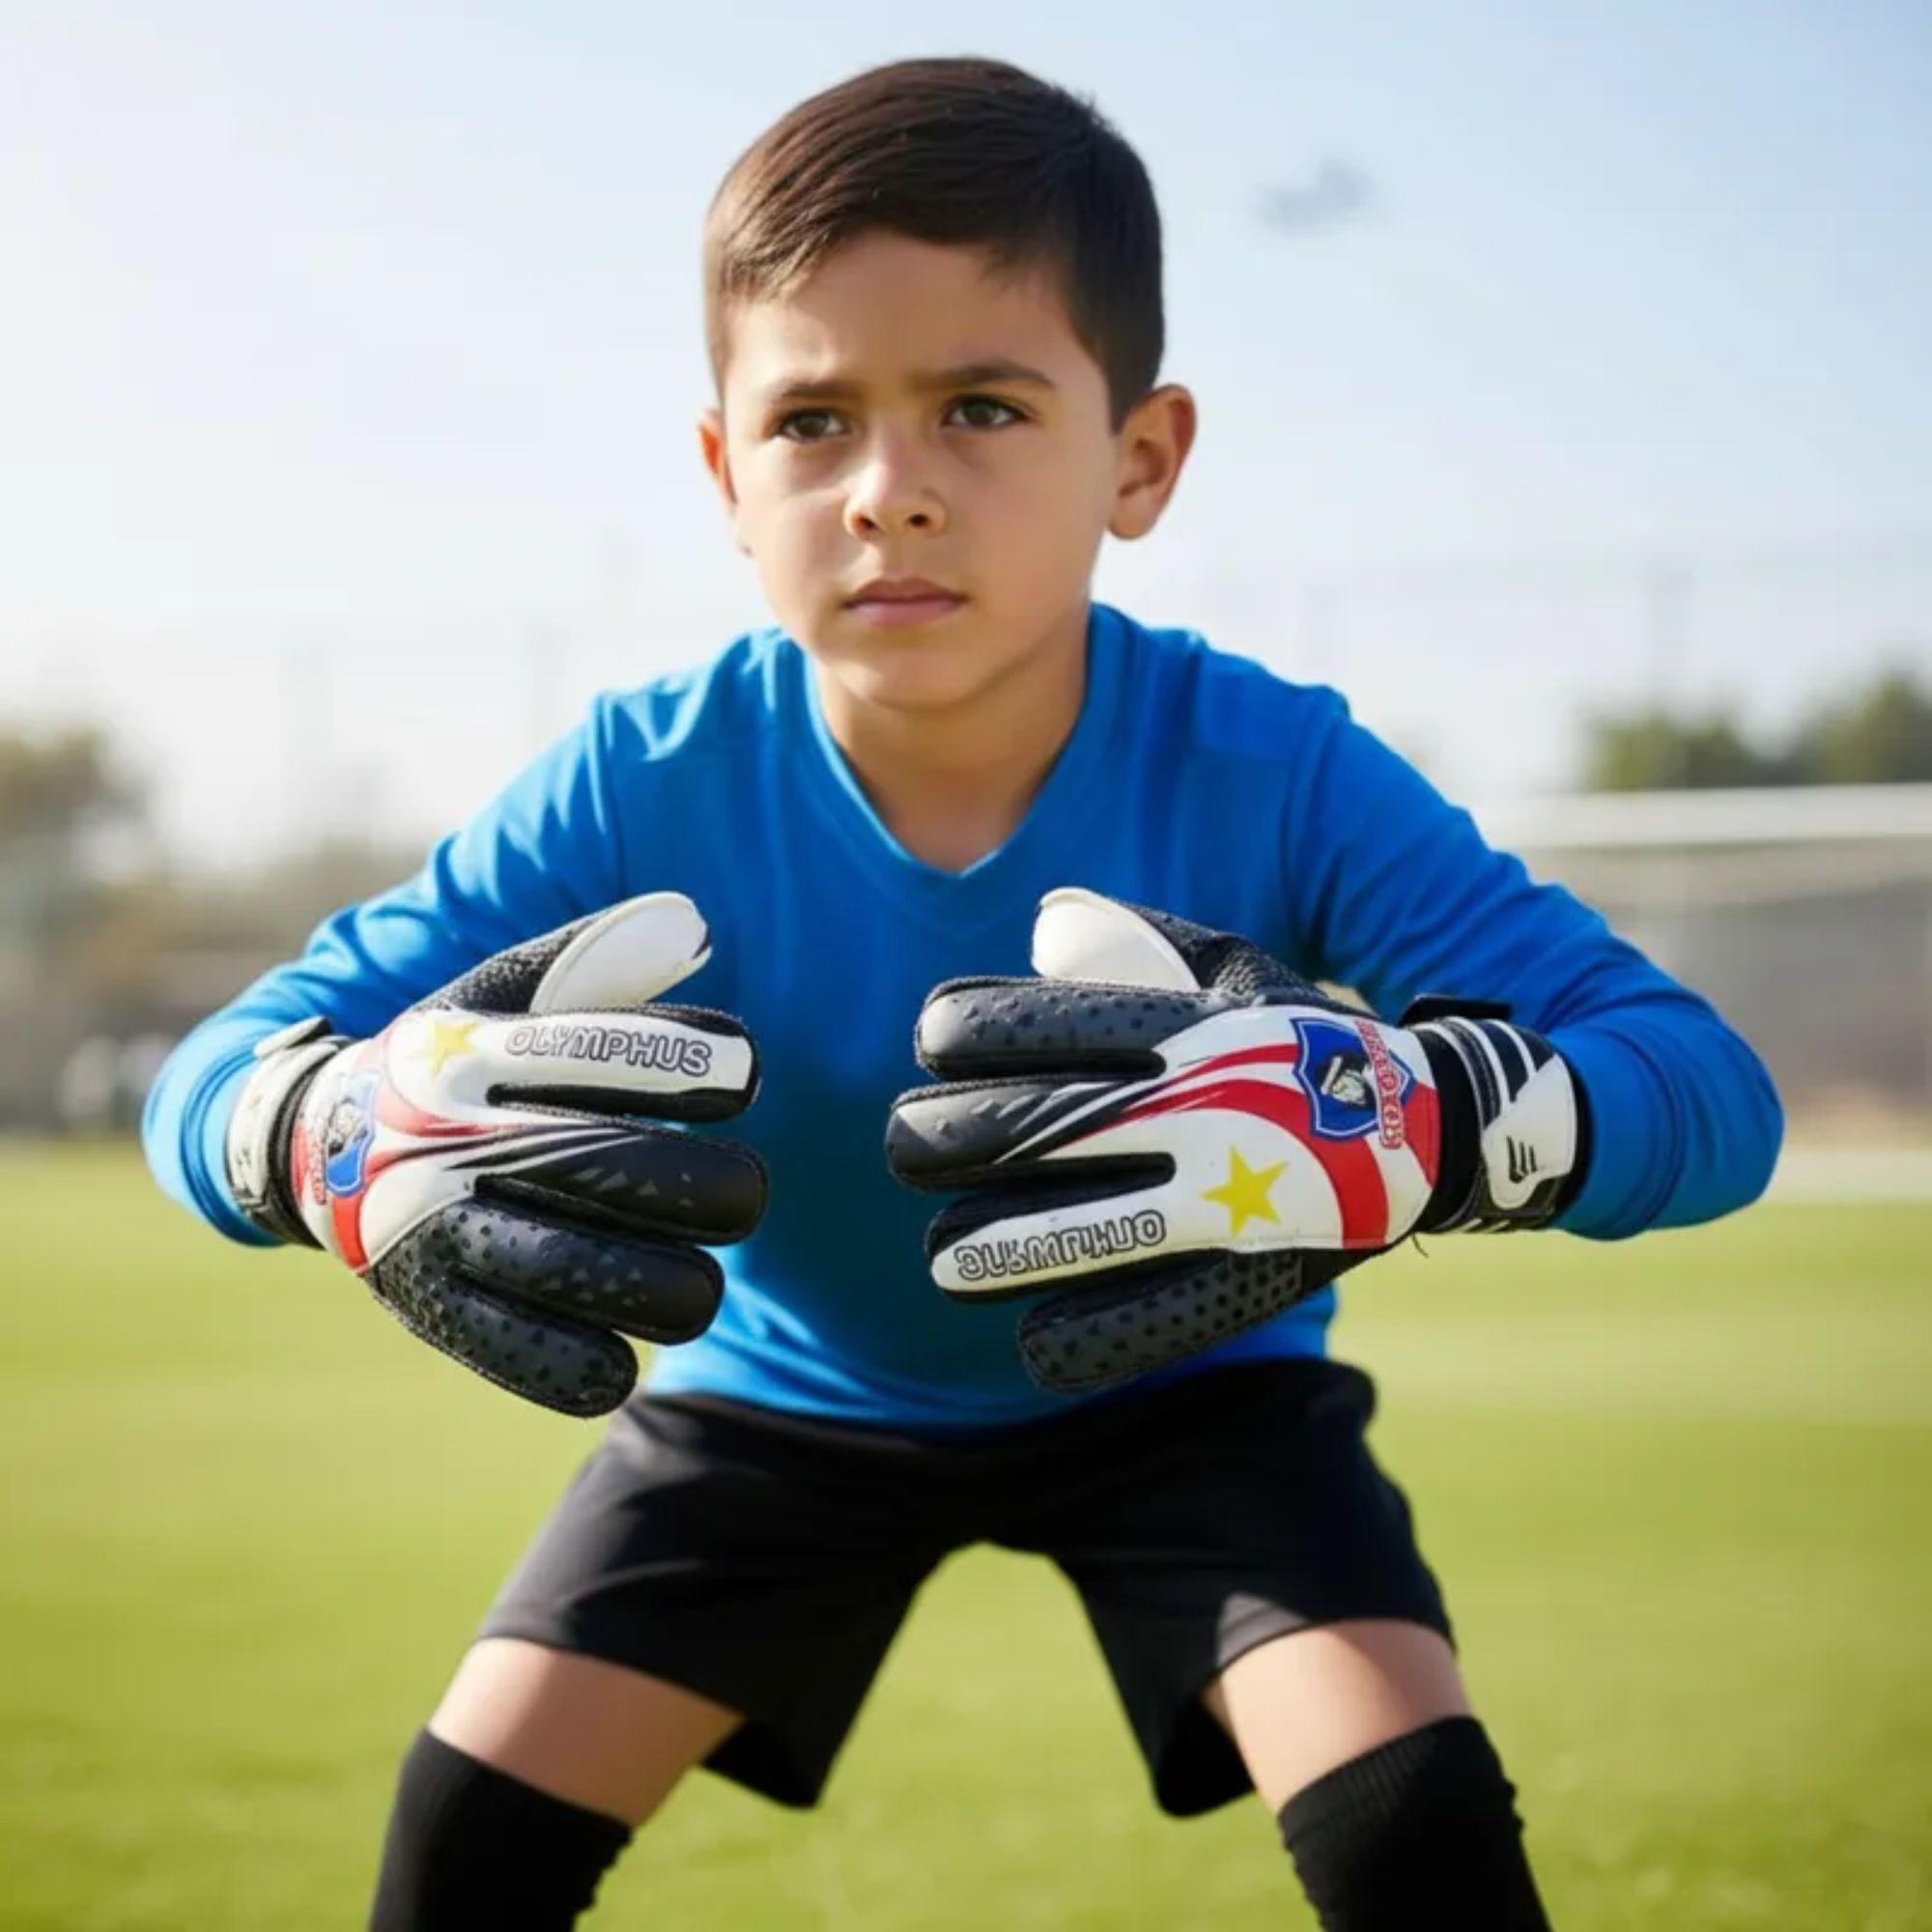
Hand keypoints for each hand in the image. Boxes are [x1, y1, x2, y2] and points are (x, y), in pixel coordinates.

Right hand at [226, 893, 765, 1415]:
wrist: (318, 1145)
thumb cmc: (457, 1062)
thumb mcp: (504, 994)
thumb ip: (600, 959)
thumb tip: (689, 922)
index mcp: (482, 1053)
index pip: (599, 1053)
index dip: (687, 1066)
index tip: (747, 1077)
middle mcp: (457, 1139)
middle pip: (614, 1168)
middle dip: (711, 1187)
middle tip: (747, 1193)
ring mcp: (439, 1231)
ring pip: (592, 1275)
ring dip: (677, 1287)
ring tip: (700, 1279)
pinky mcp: (436, 1312)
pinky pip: (538, 1360)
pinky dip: (597, 1363)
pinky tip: (626, 1345)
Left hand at [886, 890, 1581, 1392]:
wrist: (1435, 1125)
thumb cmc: (1303, 1042)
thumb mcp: (1234, 970)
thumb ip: (1137, 945)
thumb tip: (1044, 925)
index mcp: (1188, 1028)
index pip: (1052, 1022)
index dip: (972, 1030)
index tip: (932, 1041)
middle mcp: (1198, 1107)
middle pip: (1042, 1127)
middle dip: (951, 1139)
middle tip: (907, 1148)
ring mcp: (1226, 1195)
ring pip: (1083, 1229)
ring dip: (996, 1249)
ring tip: (940, 1261)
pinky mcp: (1253, 1272)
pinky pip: (1155, 1317)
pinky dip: (1087, 1336)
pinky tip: (1029, 1341)